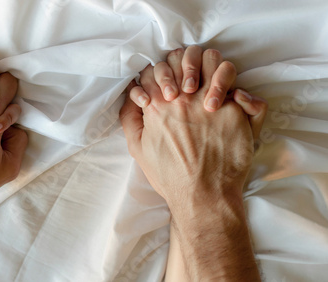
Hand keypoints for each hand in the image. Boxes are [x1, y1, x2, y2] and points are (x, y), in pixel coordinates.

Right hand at [120, 46, 267, 212]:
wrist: (202, 195)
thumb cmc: (169, 176)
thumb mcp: (137, 149)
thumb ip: (129, 118)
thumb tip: (134, 96)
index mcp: (157, 105)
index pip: (155, 68)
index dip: (159, 73)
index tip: (165, 87)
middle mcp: (184, 98)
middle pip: (182, 56)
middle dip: (183, 62)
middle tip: (187, 81)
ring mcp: (211, 101)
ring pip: (212, 59)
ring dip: (210, 66)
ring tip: (208, 83)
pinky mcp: (235, 111)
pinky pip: (240, 85)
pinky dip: (234, 88)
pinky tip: (230, 98)